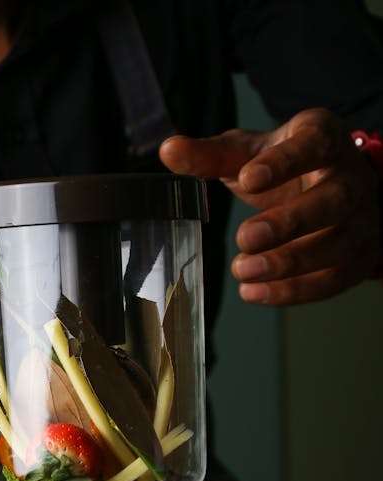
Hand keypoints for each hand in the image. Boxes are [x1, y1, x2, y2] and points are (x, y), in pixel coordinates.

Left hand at [160, 108, 381, 304]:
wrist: (333, 188)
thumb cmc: (286, 167)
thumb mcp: (250, 153)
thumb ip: (211, 155)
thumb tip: (168, 150)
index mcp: (324, 140)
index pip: (313, 145)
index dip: (284, 163)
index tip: (249, 178)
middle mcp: (351, 178)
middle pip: (332, 201)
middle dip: (289, 223)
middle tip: (245, 238)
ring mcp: (360, 221)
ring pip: (336, 246)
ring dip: (288, 264)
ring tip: (243, 271)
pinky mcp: (356, 258)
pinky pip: (331, 280)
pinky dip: (293, 291)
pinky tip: (255, 293)